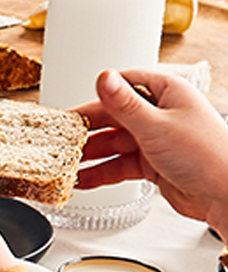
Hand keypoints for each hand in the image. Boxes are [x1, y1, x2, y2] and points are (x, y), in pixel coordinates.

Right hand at [76, 68, 227, 233]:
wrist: (225, 193)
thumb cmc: (206, 154)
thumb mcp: (156, 125)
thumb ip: (125, 104)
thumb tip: (104, 78)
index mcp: (166, 92)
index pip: (122, 86)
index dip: (94, 99)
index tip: (69, 112)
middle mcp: (160, 113)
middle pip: (113, 118)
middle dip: (87, 132)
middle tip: (60, 142)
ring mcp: (155, 139)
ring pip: (113, 145)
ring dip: (91, 157)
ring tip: (67, 167)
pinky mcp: (152, 164)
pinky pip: (119, 166)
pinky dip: (102, 174)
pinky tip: (85, 181)